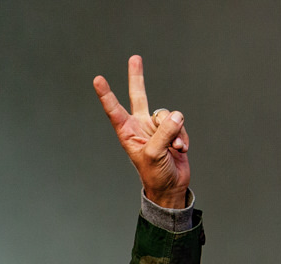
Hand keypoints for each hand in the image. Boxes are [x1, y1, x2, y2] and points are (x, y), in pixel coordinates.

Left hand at [92, 55, 190, 209]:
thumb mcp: (154, 154)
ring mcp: (156, 127)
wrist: (171, 186)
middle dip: (137, 78)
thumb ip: (164, 132)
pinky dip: (183, 137)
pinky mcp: (171, 130)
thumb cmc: (155, 175)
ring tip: (174, 149)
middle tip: (135, 59)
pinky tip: (180, 150)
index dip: (107, 95)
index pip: (115, 110)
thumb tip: (175, 115)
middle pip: (139, 96)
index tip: (98, 80)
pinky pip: (180, 123)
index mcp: (128, 133)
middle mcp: (140, 126)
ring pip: (168, 114)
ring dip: (175, 132)